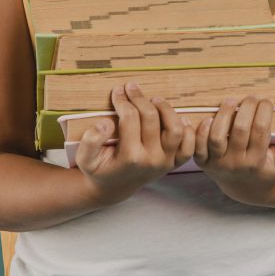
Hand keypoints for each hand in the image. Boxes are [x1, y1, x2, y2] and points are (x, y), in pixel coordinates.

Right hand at [75, 82, 196, 206]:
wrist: (113, 187)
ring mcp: (166, 162)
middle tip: (132, 88)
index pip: (130, 118)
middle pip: (151, 119)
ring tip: (153, 99)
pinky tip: (177, 116)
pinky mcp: (175, 163)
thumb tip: (106, 123)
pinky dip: (188, 129)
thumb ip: (90, 140)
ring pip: (175, 129)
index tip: (117, 91)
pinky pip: (189, 145)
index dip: (123, 101)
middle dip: (140, 99)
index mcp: (130, 158)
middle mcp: (152, 160)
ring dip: (166, 109)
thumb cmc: (99, 169)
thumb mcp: (84, 159)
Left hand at [193, 96, 274, 205]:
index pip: (261, 131)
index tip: (268, 101)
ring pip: (217, 135)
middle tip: (252, 97)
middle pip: (240, 129)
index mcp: (256, 162)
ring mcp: (217, 163)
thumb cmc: (264, 171)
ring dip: (224, 114)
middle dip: (247, 107)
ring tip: (232, 100)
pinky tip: (209, 116)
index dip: (264, 111)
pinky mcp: (202, 162)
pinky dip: (201, 129)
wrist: (242, 188)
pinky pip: (197, 144)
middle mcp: (235, 163)